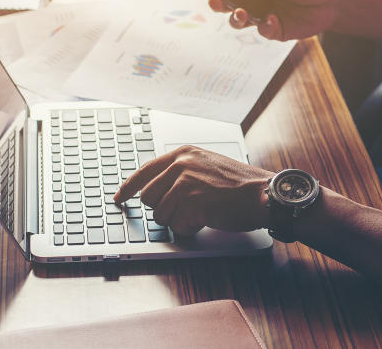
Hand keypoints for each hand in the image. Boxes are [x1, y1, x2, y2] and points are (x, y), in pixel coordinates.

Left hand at [114, 145, 272, 234]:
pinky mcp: (191, 201)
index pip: (144, 171)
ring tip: (201, 212)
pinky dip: (190, 228)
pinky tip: (206, 218)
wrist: (262, 193)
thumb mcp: (206, 165)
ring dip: (179, 220)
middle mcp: (180, 164)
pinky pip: (176, 225)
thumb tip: (157, 189)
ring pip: (160, 214)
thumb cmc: (239, 184)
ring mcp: (184, 182)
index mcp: (182, 153)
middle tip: (187, 209)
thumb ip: (182, 171)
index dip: (128, 188)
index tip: (119, 198)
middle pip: (148, 197)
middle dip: (165, 209)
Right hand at [210, 0, 337, 40]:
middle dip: (219, 5)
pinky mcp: (275, 31)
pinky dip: (264, 26)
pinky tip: (272, 19)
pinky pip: (262, 31)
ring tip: (242, 14)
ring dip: (237, 18)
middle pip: (229, 6)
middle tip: (216, 3)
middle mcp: (255, 1)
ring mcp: (263, 16)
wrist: (331, 2)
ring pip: (240, 22)